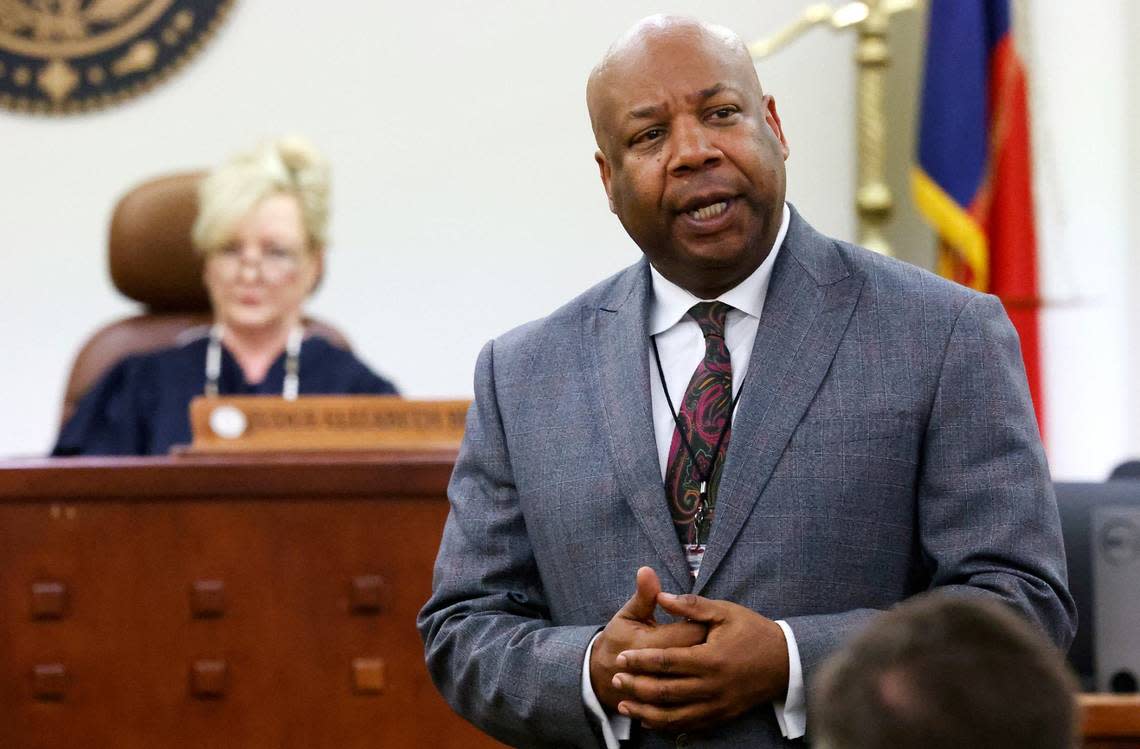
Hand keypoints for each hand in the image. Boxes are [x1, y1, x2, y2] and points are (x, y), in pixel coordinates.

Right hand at [590, 567, 706, 710]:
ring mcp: (660, 692)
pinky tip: (706, 681)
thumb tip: (647, 570)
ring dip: (708, 669)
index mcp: (649, 642)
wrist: (603, 678)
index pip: (689, 631)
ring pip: (697, 681)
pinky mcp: (665, 707)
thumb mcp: (628, 615)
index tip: (714, 619)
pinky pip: (691, 702)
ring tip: (714, 659)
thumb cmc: (619, 640)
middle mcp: (656, 669)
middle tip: (722, 638)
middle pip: (698, 656)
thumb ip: (643, 595)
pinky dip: (703, 691)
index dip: (704, 623)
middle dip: (713, 645)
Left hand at [610, 592, 788, 732]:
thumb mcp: (725, 611)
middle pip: (665, 691)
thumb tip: (661, 596)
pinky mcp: (722, 716)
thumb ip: (691, 606)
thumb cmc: (753, 632)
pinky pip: (688, 726)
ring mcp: (718, 705)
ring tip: (624, 703)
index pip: (667, 662)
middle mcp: (713, 686)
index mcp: (712, 658)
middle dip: (636, 686)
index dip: (641, 660)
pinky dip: (666, 725)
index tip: (621, 657)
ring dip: (645, 711)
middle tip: (615, 678)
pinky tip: (649, 720)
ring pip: (674, 715)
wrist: (786, 661)